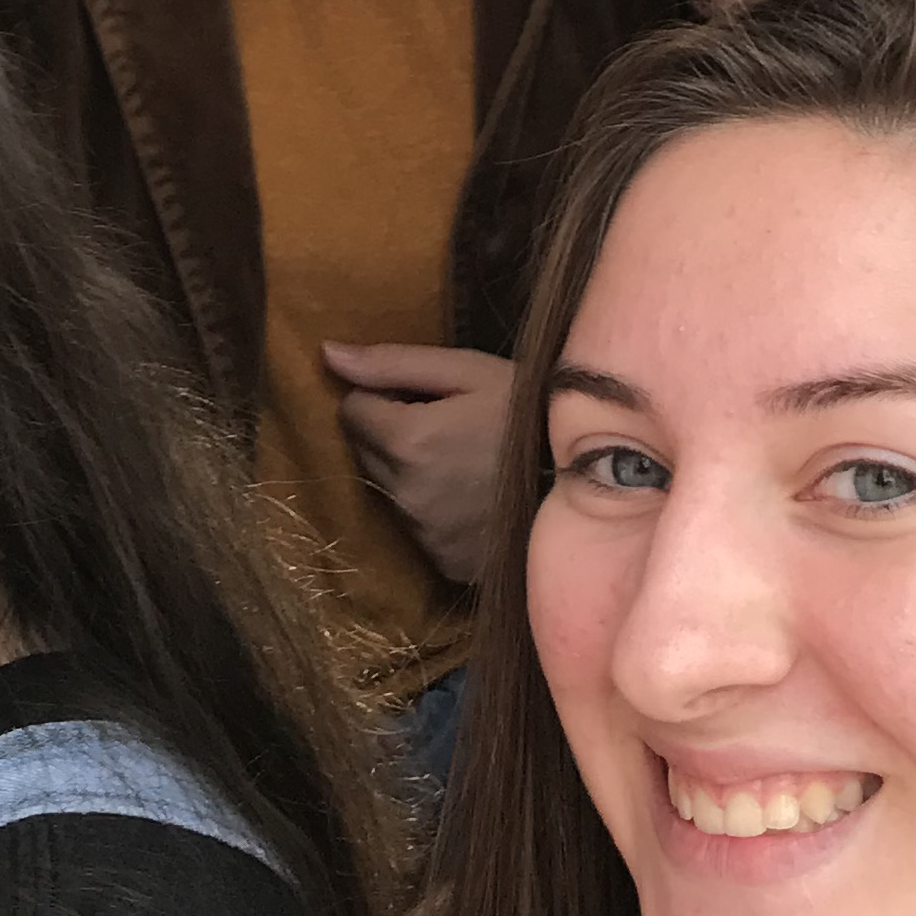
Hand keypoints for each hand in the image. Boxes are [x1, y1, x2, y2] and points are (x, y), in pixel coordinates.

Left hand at [322, 343, 515, 587]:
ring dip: (409, 472)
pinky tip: (470, 496)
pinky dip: (433, 509)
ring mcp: (423, 534)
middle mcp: (404, 494)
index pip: (351, 411)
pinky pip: (417, 526)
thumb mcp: (466, 371)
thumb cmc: (527, 412)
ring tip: (462, 459)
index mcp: (406, 440)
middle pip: (365, 452)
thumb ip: (391, 363)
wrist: (589, 478)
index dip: (381, 397)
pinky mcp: (443, 561)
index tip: (420, 396)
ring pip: (389, 490)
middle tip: (444, 423)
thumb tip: (327, 354)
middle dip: (390, 433)